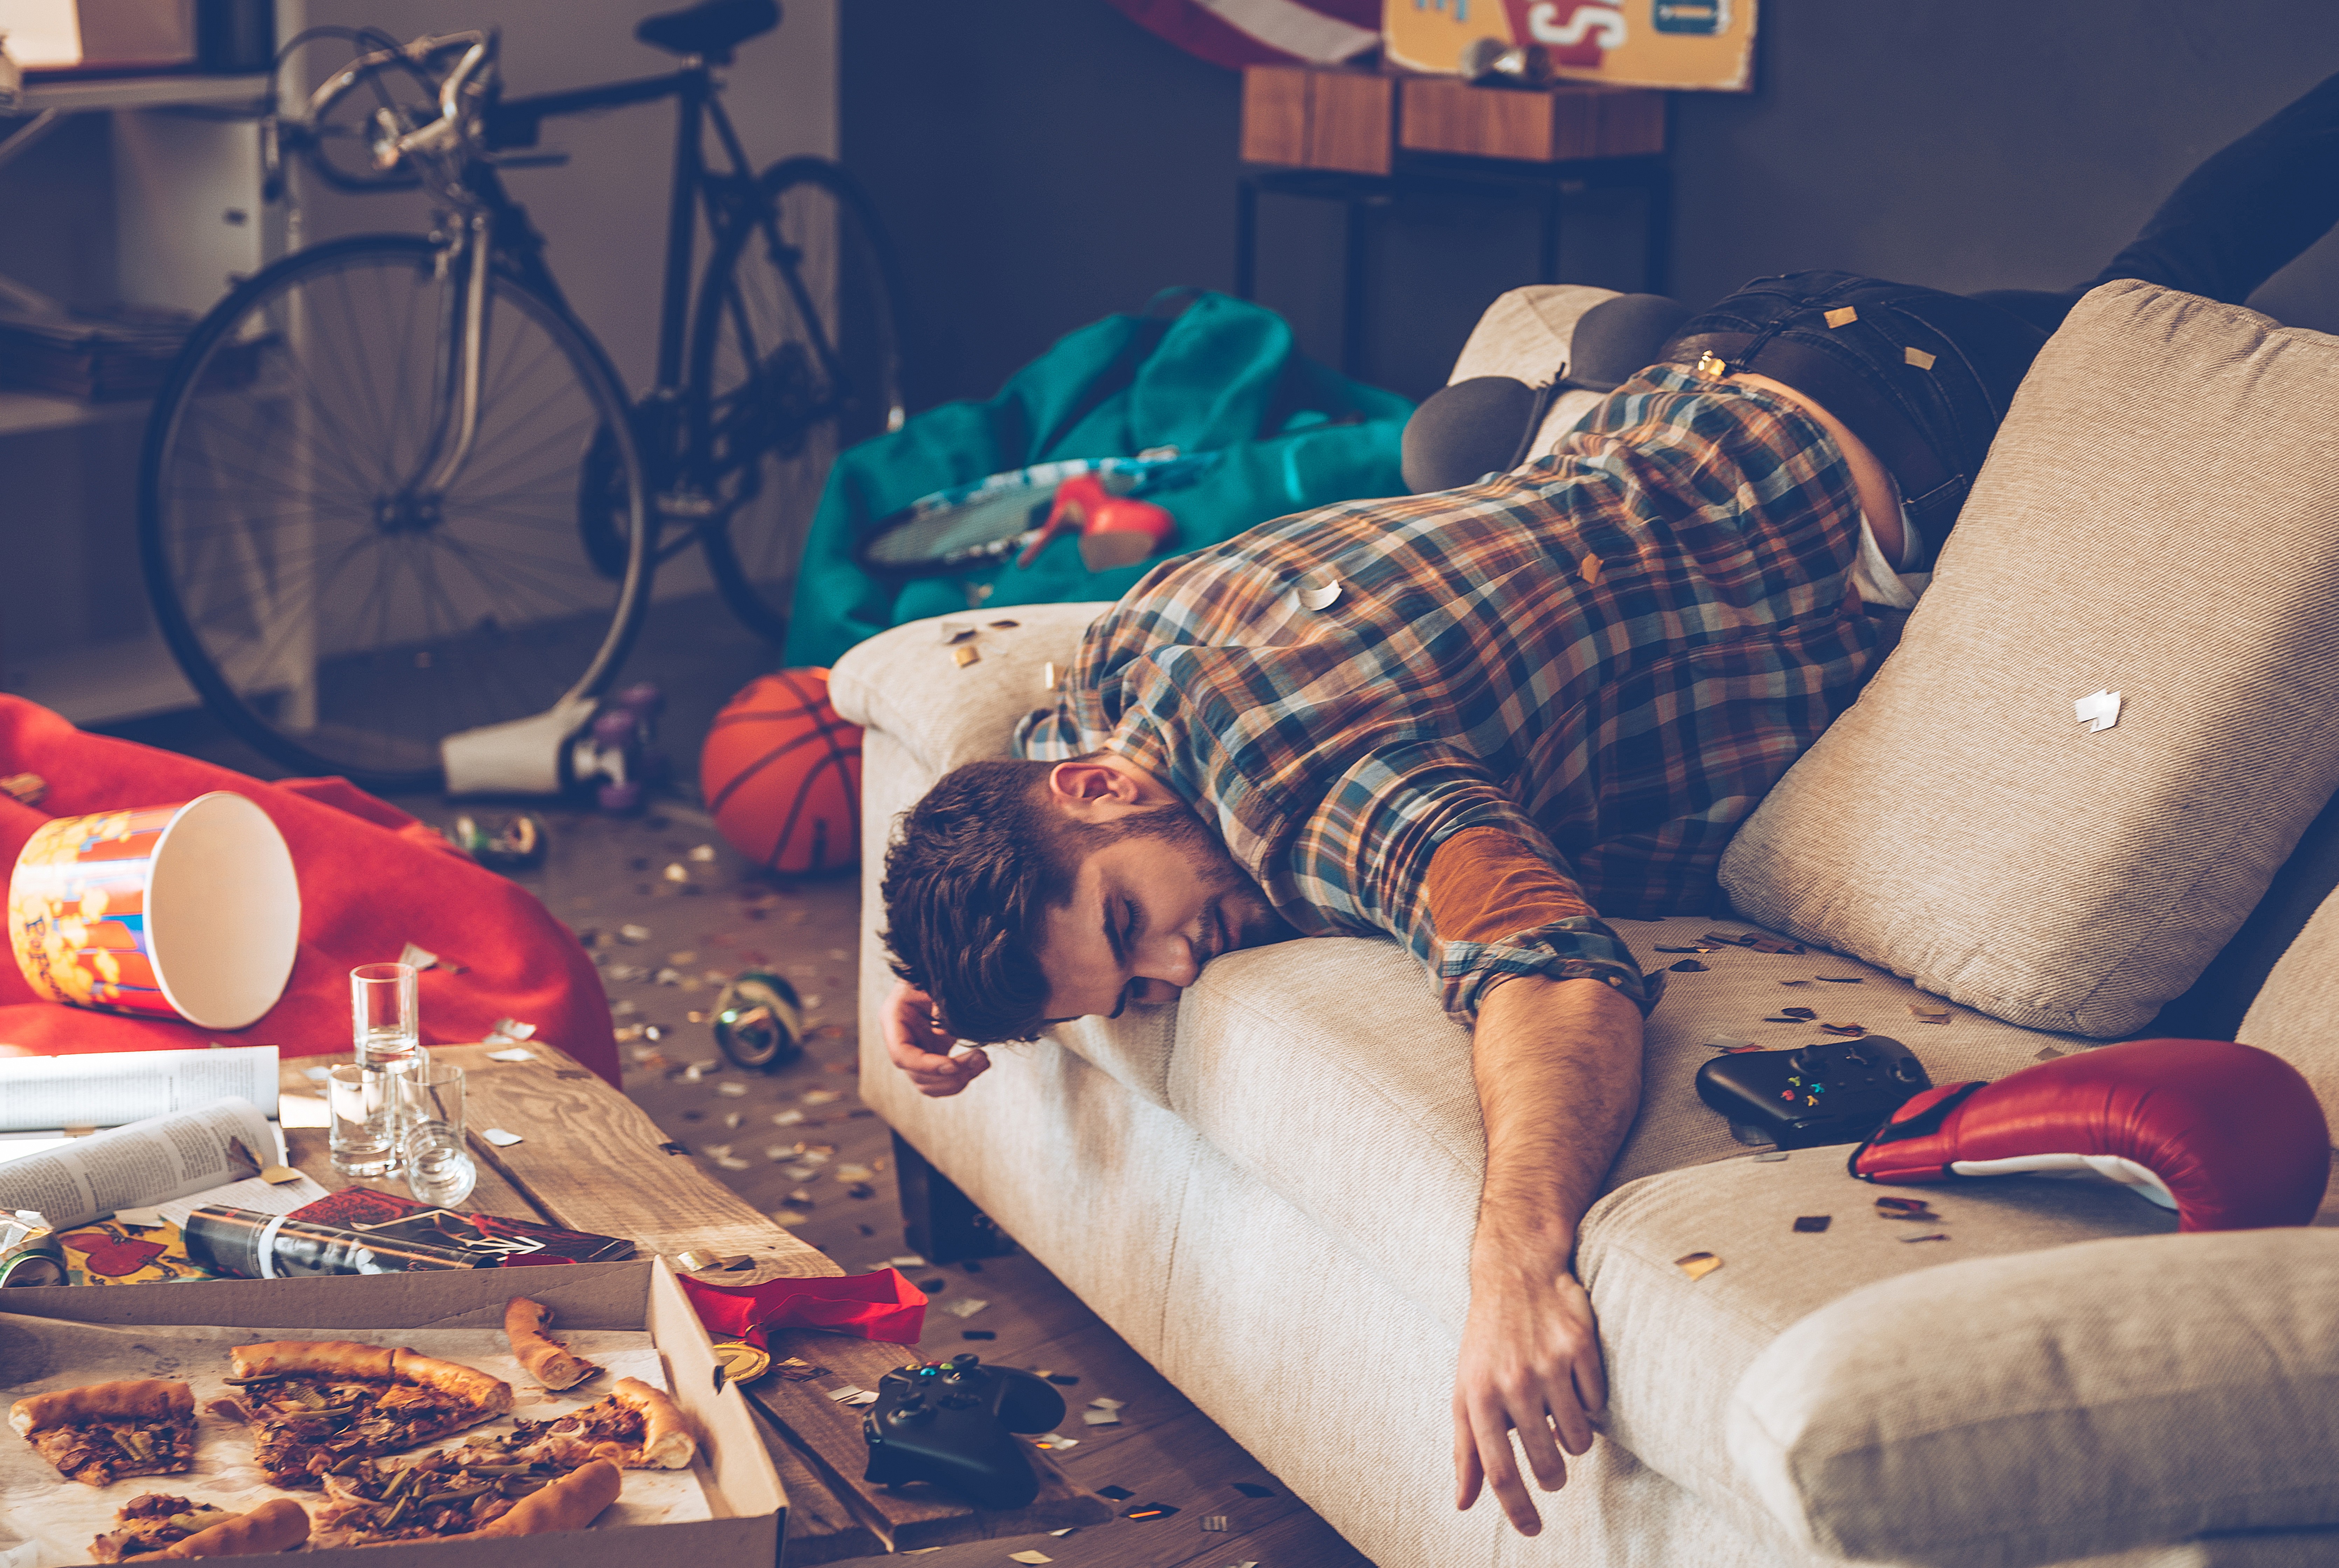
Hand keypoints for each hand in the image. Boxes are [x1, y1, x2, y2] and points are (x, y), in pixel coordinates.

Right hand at [880, 979, 990, 1095]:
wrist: (944, 971)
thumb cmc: (935, 970)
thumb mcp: (935, 980)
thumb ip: (940, 1002)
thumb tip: (946, 1026)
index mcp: (894, 1017)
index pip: (902, 1054)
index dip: (926, 1065)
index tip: (953, 1065)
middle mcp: (901, 1038)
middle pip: (917, 1075)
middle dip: (950, 1075)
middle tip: (979, 1058)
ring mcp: (916, 1049)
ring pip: (929, 1084)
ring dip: (958, 1080)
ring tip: (983, 1061)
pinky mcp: (932, 1054)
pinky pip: (942, 1080)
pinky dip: (961, 1078)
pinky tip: (979, 1064)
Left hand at [1452, 1258, 1606, 1535]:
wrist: (1515, 1273)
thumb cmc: (1487, 1341)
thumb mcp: (1464, 1390)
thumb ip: (1465, 1449)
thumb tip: (1463, 1503)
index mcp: (1478, 1396)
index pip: (1499, 1470)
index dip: (1517, 1509)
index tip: (1532, 1531)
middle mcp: (1513, 1382)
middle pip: (1546, 1463)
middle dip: (1552, 1476)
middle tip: (1552, 1472)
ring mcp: (1549, 1364)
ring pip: (1579, 1438)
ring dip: (1574, 1439)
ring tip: (1560, 1413)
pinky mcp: (1581, 1348)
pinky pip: (1598, 1403)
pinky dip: (1589, 1402)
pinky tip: (1573, 1378)